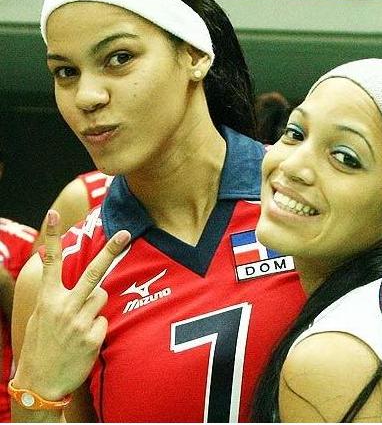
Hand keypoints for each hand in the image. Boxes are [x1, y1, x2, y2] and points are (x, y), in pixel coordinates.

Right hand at [12, 210, 129, 400]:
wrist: (40, 384)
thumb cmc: (41, 346)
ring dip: (96, 306)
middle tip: (125, 232)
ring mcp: (80, 321)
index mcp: (48, 300)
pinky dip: (98, 328)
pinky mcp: (93, 336)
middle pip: (93, 272)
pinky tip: (84, 342)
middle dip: (110, 250)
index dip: (53, 237)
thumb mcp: (40, 317)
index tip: (53, 214)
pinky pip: (105, 320)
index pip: (51, 263)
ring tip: (80, 325)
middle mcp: (64, 307)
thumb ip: (54, 295)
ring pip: (103, 297)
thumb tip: (61, 273)